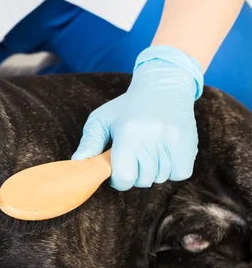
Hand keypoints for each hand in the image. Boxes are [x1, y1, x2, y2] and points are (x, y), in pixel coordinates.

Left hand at [72, 46, 204, 190]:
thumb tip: (77, 163)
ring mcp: (173, 141)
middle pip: (142, 180)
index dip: (118, 180)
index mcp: (128, 133)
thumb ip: (90, 143)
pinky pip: (180, 174)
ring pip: (160, 178)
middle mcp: (152, 137)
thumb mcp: (101, 119)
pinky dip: (171, 170)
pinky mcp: (189, 144)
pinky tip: (164, 155)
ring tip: (149, 150)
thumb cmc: (126, 108)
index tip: (117, 169)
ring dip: (153, 171)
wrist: (163, 87)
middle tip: (133, 155)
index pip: (124, 177)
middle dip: (135, 174)